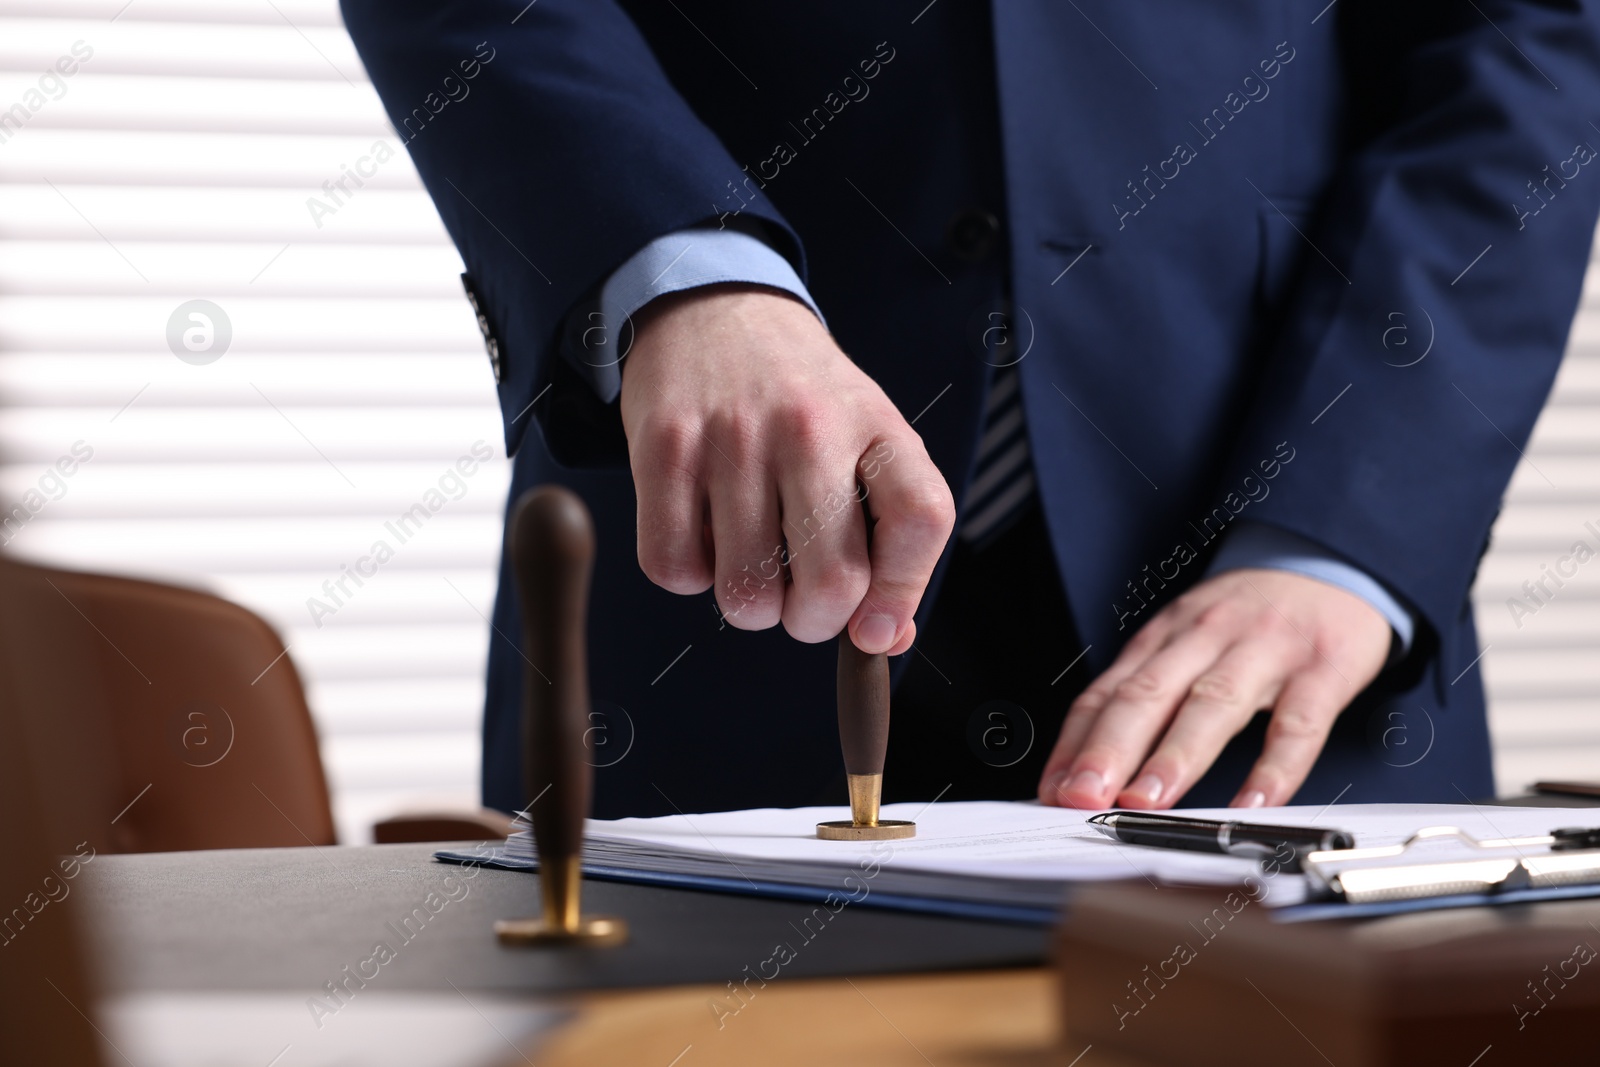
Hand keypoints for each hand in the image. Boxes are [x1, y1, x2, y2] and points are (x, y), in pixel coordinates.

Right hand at [619, 284, 954, 654]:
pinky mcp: (663, 449)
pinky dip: (688, 576)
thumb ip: (887, 536)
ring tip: (749, 560)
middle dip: (812, 622)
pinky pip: (674, 569)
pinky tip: (703, 536)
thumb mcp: (864, 440)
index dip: (903, 595)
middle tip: (799, 600)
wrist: (712, 308)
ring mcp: (733, 437)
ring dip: (749, 605)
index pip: (921, 520)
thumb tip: (882, 640)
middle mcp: (810, 427)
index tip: (874, 629)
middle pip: (831, 583)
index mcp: (876, 425)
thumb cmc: (799, 398)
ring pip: (747, 594)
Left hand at [1037, 569, 1390, 809]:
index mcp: (1165, 637)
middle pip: (1147, 695)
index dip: (1075, 743)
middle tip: (1081, 797)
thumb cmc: (1249, 617)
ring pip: (1212, 704)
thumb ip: (1146, 698)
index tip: (1052, 790)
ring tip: (1145, 802)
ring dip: (1174, 757)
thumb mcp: (1187, 641)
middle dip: (1108, 750)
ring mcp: (1266, 651)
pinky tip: (1252, 804)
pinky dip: (1274, 769)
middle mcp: (1206, 638)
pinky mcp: (1323, 669)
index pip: (1106, 692)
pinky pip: (1298, 724)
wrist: (1330, 562)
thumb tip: (1092, 766)